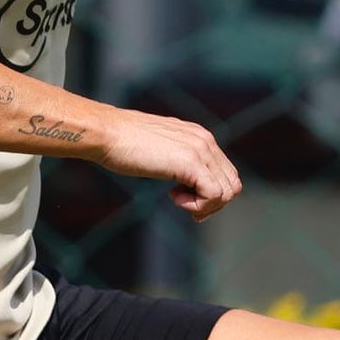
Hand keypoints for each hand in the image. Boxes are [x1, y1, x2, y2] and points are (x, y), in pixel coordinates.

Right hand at [93, 107, 241, 220]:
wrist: (107, 133)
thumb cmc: (123, 144)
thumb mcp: (159, 149)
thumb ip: (177, 159)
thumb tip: (183, 180)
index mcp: (200, 136)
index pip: (226, 173)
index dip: (210, 194)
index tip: (184, 198)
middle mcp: (205, 140)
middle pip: (232, 184)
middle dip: (211, 204)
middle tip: (184, 206)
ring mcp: (200, 150)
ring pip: (227, 192)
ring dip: (204, 206)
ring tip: (176, 199)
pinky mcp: (191, 162)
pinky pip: (213, 194)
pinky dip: (198, 205)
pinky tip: (173, 197)